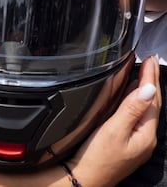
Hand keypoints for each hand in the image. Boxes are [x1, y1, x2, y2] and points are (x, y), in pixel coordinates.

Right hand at [71, 56, 158, 186]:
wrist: (82, 179)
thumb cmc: (96, 159)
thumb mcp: (114, 131)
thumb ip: (131, 109)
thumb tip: (147, 88)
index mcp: (145, 134)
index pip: (152, 99)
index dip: (151, 77)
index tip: (150, 59)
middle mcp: (144, 138)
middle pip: (151, 104)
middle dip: (150, 81)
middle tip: (149, 61)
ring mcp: (136, 142)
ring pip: (144, 110)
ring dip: (144, 90)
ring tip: (144, 73)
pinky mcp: (126, 143)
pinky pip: (136, 117)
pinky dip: (135, 101)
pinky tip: (130, 97)